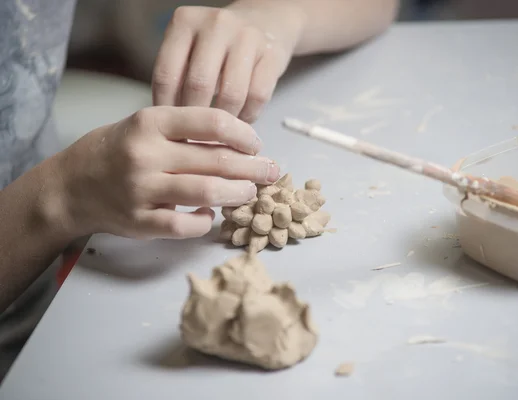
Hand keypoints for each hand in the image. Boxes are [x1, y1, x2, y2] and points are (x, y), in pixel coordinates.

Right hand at [50, 106, 279, 239]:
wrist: (70, 185)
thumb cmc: (117, 151)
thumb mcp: (145, 127)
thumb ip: (186, 133)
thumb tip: (239, 145)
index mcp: (151, 122)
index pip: (212, 122)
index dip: (243, 134)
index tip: (256, 144)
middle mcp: (146, 154)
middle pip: (217, 160)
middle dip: (253, 168)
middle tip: (270, 172)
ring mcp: (141, 189)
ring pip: (205, 192)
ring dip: (237, 193)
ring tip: (250, 192)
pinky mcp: (139, 221)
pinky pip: (183, 225)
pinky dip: (203, 222)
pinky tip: (210, 216)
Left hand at [152, 2, 305, 121]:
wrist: (266, 21)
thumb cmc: (220, 44)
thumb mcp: (191, 46)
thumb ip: (178, 74)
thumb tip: (169, 122)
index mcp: (185, 22)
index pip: (166, 75)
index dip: (167, 108)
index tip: (172, 127)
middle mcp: (215, 25)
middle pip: (198, 86)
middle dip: (197, 118)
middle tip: (197, 135)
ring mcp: (246, 37)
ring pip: (231, 95)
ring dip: (226, 122)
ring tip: (221, 131)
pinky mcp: (272, 54)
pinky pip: (258, 97)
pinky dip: (249, 116)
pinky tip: (242, 120)